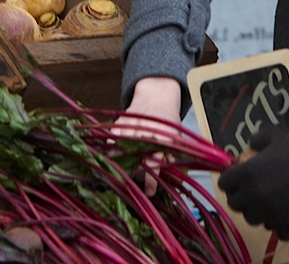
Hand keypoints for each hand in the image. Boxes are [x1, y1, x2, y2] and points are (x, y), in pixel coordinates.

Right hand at [113, 76, 182, 195]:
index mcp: (163, 137)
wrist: (157, 95)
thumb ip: (172, 157)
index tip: (149, 192)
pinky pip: (112, 140)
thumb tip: (174, 179)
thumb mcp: (177, 136)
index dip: (151, 181)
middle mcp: (146, 132)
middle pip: (136, 160)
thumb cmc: (167, 118)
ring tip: (120, 175)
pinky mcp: (120, 122)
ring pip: (121, 151)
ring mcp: (131, 126)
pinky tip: (113, 157)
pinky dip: (111, 149)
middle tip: (133, 184)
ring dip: (120, 165)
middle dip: (134, 175)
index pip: (156, 163)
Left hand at [217, 127, 288, 238]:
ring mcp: (264, 209)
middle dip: (242, 197)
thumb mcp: (277, 138)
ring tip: (268, 200)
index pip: (225, 183)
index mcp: (246, 172)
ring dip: (256, 210)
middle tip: (253, 191)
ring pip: (249, 217)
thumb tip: (252, 143)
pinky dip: (271, 219)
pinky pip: (267, 225)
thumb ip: (260, 139)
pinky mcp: (278, 220)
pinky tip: (279, 209)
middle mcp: (251, 193)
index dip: (232, 181)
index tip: (239, 179)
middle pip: (234, 203)